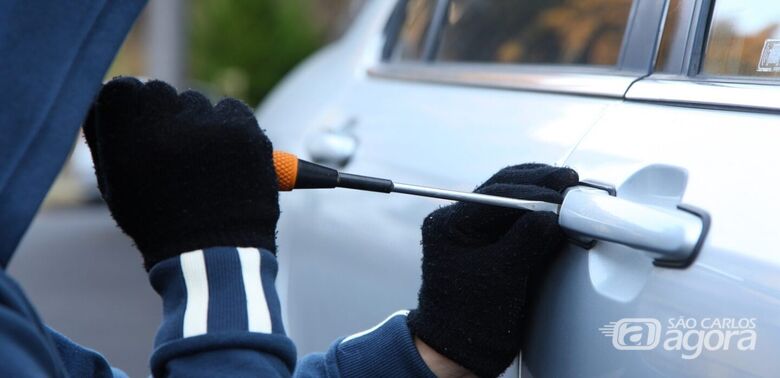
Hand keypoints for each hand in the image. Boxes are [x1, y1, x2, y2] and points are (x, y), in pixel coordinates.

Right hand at [84, 77, 278, 268]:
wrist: (213, 256)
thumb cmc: (159, 225)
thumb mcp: (118, 186)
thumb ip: (110, 139)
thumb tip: (111, 99)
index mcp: (126, 136)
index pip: (121, 89)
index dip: (131, 108)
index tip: (142, 127)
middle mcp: (165, 123)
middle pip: (161, 94)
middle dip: (166, 117)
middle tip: (177, 157)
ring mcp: (208, 125)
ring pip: (199, 103)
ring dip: (201, 125)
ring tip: (206, 169)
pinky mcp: (244, 130)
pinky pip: (234, 110)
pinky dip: (233, 128)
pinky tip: (229, 162)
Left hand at [408, 164, 578, 376]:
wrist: (461, 351)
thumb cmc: (468, 319)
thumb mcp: (502, 276)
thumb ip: (527, 240)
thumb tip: (553, 213)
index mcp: (449, 224)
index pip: (494, 194)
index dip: (532, 190)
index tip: (562, 191)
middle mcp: (460, 222)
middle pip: (503, 189)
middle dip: (538, 184)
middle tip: (570, 180)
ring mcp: (475, 232)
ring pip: (511, 200)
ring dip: (541, 195)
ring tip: (569, 191)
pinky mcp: (492, 245)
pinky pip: (517, 220)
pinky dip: (540, 215)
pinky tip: (559, 212)